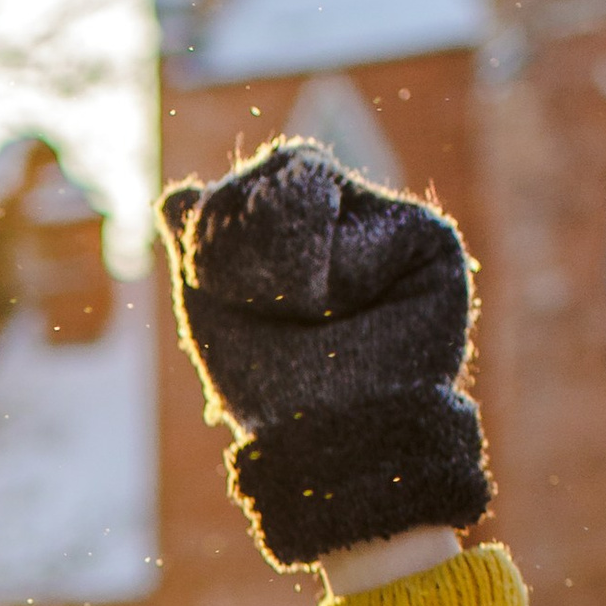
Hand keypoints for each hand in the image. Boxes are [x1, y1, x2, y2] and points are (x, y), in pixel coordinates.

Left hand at [157, 137, 492, 571]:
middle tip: (261, 300)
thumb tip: (174, 192)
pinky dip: (335, 260)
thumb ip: (198, 244)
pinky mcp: (431, 243)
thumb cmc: (270, 386)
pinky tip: (336, 301)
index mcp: (294, 243)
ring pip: (313, 178)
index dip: (220, 218)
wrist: (330, 438)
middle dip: (244, 232)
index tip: (209, 276)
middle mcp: (343, 228)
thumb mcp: (212, 309)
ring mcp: (388, 229)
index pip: (254, 183)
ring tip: (305, 308)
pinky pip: (371, 210)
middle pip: (283, 166)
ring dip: (282, 247)